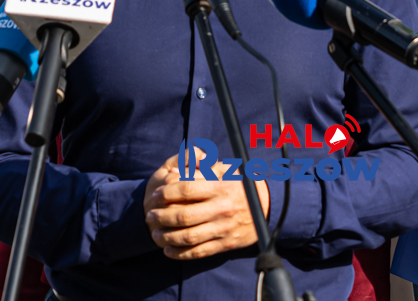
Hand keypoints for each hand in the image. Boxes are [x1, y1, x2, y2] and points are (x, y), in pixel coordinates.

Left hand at [144, 150, 269, 259]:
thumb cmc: (240, 186)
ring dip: (167, 237)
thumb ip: (205, 167)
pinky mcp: (225, 245)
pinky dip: (180, 254)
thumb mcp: (226, 170)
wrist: (268, 207)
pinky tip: (168, 250)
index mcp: (220, 187)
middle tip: (150, 215)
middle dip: (162, 217)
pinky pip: (199, 252)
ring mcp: (223, 229)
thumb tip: (184, 164)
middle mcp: (221, 209)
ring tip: (155, 233)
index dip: (167, 192)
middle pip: (184, 215)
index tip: (156, 194)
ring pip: (189, 237)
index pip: (187, 189)